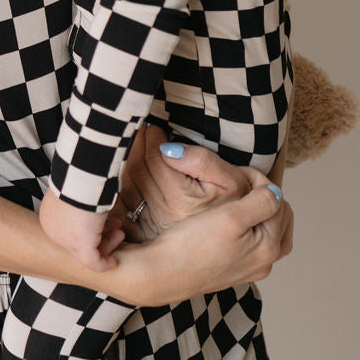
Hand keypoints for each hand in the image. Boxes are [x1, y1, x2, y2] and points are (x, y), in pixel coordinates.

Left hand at [38, 185, 125, 272]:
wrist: (81, 179)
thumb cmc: (81, 181)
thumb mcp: (78, 194)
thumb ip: (81, 207)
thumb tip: (93, 211)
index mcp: (49, 216)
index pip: (71, 229)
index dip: (91, 226)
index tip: (107, 220)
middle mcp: (54, 230)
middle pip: (79, 240)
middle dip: (101, 234)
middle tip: (117, 227)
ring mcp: (65, 240)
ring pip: (86, 251)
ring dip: (106, 244)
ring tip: (120, 233)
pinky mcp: (80, 246)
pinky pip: (93, 262)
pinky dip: (104, 264)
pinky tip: (114, 263)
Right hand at [106, 178, 293, 308]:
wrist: (160, 273)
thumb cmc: (192, 245)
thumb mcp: (231, 217)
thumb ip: (262, 201)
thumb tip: (276, 192)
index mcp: (269, 248)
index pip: (280, 203)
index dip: (262, 182)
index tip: (239, 173)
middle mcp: (263, 263)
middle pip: (278, 219)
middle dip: (265, 197)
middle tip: (242, 183)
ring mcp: (248, 269)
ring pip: (267, 232)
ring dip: (258, 212)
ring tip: (240, 198)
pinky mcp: (231, 270)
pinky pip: (251, 244)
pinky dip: (247, 227)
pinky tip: (230, 220)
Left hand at [120, 124, 259, 240]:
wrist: (239, 232)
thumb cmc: (237, 201)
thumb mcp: (230, 177)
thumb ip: (200, 160)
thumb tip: (168, 149)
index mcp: (182, 201)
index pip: (155, 159)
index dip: (151, 137)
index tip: (153, 126)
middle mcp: (162, 216)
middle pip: (137, 170)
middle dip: (137, 146)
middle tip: (141, 130)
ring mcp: (151, 227)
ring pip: (126, 185)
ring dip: (126, 162)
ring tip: (135, 145)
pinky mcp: (144, 234)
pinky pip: (122, 204)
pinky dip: (121, 185)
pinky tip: (128, 171)